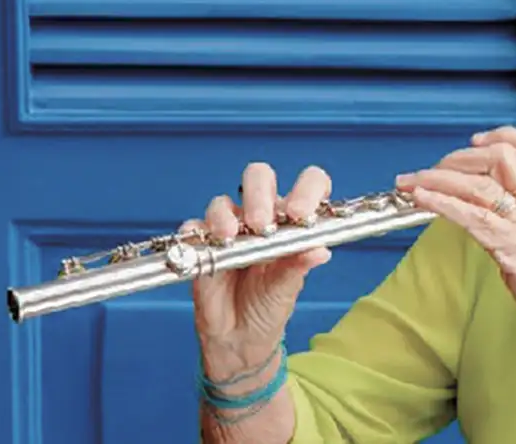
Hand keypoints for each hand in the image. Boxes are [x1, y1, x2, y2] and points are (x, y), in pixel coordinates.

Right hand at [182, 162, 332, 378]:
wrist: (239, 337)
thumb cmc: (269, 306)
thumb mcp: (288, 288)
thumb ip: (299, 265)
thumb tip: (320, 250)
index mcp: (292, 221)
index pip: (307, 185)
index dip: (307, 189)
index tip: (302, 214)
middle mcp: (262, 216)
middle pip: (260, 178)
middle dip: (260, 194)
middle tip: (261, 224)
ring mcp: (231, 228)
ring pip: (223, 202)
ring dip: (226, 216)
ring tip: (231, 238)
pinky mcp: (203, 243)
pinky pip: (194, 227)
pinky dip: (198, 232)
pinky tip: (208, 246)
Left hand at [394, 126, 515, 357]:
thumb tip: (481, 212)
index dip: (505, 136)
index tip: (476, 141)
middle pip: (500, 158)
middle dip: (457, 158)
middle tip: (428, 170)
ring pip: (480, 184)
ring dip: (437, 178)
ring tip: (410, 181)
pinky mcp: (511, 247)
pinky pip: (472, 217)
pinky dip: (442, 203)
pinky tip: (422, 198)